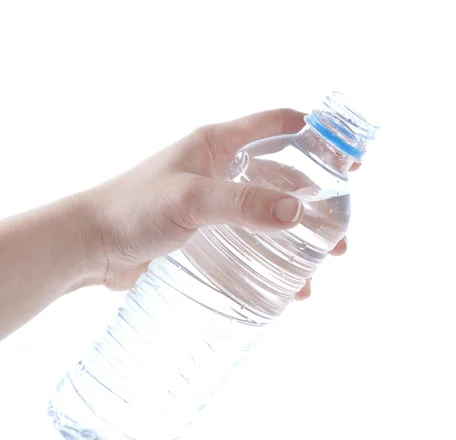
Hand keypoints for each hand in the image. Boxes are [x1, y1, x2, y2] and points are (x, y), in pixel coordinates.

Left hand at [79, 109, 351, 292]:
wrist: (91, 247)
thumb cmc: (132, 210)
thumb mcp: (190, 201)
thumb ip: (242, 204)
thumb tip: (298, 214)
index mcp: (217, 144)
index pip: (278, 125)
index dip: (318, 136)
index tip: (350, 161)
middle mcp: (219, 170)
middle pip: (281, 179)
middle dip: (314, 205)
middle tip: (339, 236)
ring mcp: (213, 204)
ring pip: (267, 216)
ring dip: (296, 239)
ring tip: (318, 268)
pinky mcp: (205, 235)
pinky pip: (247, 241)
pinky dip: (270, 258)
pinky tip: (285, 285)